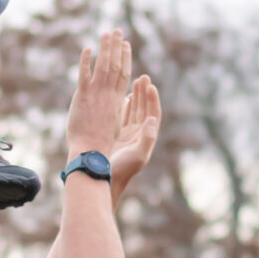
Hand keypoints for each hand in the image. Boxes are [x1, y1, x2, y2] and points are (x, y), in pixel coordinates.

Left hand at [66, 28, 130, 159]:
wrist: (91, 150)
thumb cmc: (101, 142)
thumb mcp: (113, 122)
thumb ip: (114, 107)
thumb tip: (119, 101)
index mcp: (119, 99)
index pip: (124, 73)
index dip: (125, 57)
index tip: (125, 45)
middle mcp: (110, 93)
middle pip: (116, 64)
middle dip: (117, 46)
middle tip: (117, 31)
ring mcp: (97, 93)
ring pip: (103, 65)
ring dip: (105, 47)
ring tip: (106, 33)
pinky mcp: (83, 95)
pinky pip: (85, 74)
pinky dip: (86, 61)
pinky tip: (87, 49)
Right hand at [110, 74, 160, 202]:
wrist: (106, 180)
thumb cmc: (123, 170)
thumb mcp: (138, 155)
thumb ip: (147, 138)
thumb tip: (151, 119)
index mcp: (146, 138)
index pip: (152, 114)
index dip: (152, 100)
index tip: (150, 86)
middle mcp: (139, 135)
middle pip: (144, 109)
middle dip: (144, 94)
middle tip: (143, 77)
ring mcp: (128, 135)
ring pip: (134, 111)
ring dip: (135, 97)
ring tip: (135, 81)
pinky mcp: (117, 135)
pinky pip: (123, 116)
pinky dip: (123, 105)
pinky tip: (122, 95)